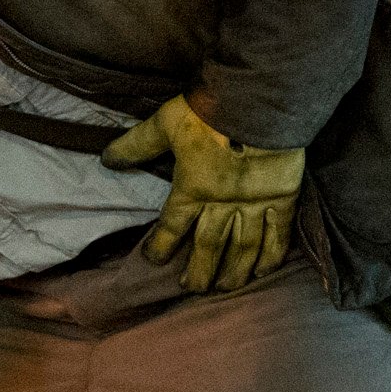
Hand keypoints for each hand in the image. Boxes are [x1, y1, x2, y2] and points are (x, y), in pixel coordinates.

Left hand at [101, 95, 304, 293]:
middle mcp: (222, 205)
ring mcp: (254, 205)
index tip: (154, 260)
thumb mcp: (165, 124)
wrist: (258, 103)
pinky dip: (271, 255)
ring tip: (225, 288)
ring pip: (243, 247)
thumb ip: (137, 145)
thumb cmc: (208, 112)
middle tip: (194, 288)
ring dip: (233, 271)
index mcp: (192, 189)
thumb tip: (107, 159)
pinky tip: (262, 271)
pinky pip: (278, 234)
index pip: (172, 227)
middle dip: (200, 271)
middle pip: (209, 246)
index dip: (161, 246)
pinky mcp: (283, 198)